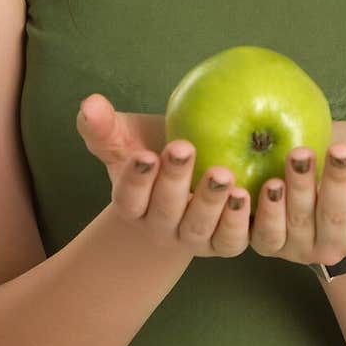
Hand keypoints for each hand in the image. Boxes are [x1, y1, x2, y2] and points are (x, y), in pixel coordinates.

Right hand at [75, 94, 250, 257]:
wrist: (191, 171)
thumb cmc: (154, 148)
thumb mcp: (127, 137)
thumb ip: (104, 126)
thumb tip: (89, 103)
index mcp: (133, 205)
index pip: (128, 198)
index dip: (136, 179)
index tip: (146, 154)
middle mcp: (161, 227)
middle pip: (164, 212)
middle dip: (174, 181)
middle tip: (184, 148)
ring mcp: (193, 238)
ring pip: (198, 229)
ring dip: (211, 203)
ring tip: (224, 174)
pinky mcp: (224, 241)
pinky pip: (232, 240)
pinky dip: (242, 220)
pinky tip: (257, 191)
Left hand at [249, 122, 345, 265]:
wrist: (328, 154)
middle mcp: (333, 246)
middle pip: (334, 218)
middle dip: (336, 182)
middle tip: (338, 149)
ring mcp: (298, 245)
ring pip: (295, 224)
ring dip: (296, 190)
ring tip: (297, 156)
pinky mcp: (268, 239)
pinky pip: (257, 236)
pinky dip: (252, 214)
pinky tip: (251, 187)